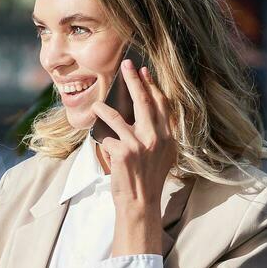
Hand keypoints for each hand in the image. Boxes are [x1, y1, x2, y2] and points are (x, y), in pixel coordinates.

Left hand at [92, 58, 177, 256]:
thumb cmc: (147, 180)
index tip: (145, 72)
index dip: (152, 86)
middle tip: (128, 64)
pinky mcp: (124, 151)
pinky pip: (106, 136)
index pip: (161, 104)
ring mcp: (140, 144)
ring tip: (98, 100)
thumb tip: (145, 114)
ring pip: (118, 116)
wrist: (140, 203)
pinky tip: (98, 135)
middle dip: (135, 80)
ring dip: (104, 106)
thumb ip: (158, 135)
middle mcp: (157, 137)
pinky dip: (101, 135)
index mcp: (168, 137)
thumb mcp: (162, 156)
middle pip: (144, 101)